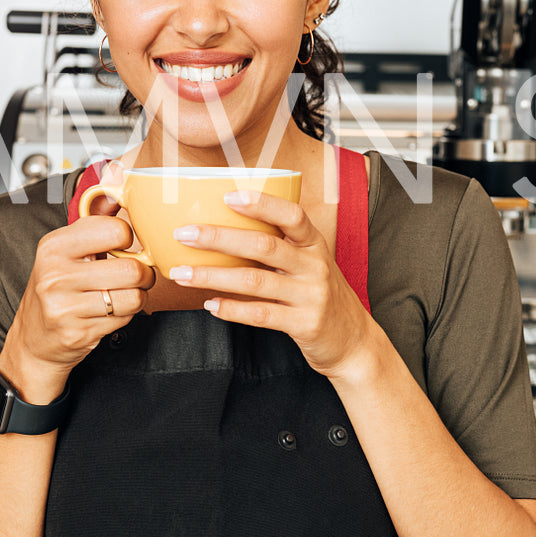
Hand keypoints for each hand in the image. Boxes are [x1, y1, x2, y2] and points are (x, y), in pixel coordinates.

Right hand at [0, 173, 156, 400]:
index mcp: (54, 246)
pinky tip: (108, 313)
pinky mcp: (77, 332)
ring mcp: (64, 306)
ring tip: (120, 294)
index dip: (129, 239)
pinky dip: (126, 316)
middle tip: (131, 275)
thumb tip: (117, 176)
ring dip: (137, 296)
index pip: (116, 229)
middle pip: (132, 267)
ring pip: (134, 295)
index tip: (122, 246)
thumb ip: (96, 217)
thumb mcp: (68, 249)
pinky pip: (126, 318)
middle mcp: (55, 274)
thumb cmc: (57, 289)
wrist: (35, 341)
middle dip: (142, 273)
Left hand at [168, 190, 376, 377]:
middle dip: (219, 238)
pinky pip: (261, 315)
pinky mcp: (304, 324)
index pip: (292, 215)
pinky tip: (210, 304)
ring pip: (255, 281)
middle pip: (264, 246)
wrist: (353, 339)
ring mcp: (311, 296)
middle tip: (184, 234)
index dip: (262, 203)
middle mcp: (315, 266)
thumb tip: (225, 232)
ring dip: (213, 276)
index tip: (228, 197)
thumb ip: (280, 248)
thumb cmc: (321, 295)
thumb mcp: (310, 264)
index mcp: (314, 244)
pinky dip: (232, 309)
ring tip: (182, 274)